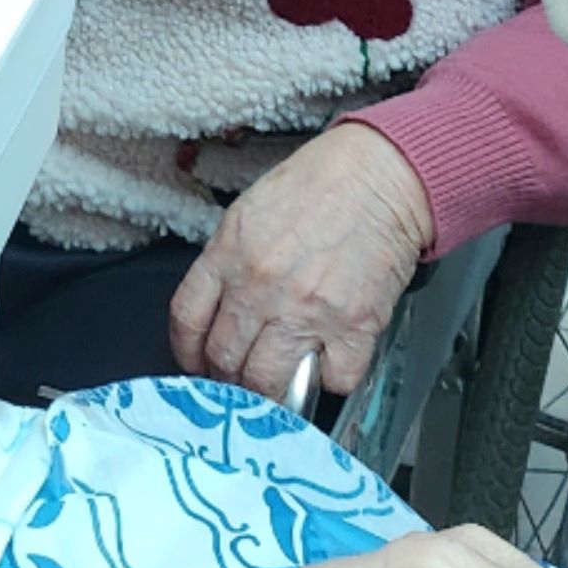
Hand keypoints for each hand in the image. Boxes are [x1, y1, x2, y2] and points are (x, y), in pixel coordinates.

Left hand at [172, 123, 435, 402]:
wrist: (380, 174)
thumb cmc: (320, 185)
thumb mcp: (250, 212)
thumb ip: (229, 261)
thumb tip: (219, 309)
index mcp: (230, 253)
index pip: (187, 320)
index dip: (187, 352)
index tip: (197, 362)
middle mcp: (261, 287)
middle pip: (224, 359)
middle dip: (228, 377)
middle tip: (239, 377)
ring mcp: (306, 311)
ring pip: (267, 382)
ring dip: (269, 392)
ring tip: (277, 385)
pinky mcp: (353, 327)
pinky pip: (333, 380)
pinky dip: (330, 380)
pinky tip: (330, 361)